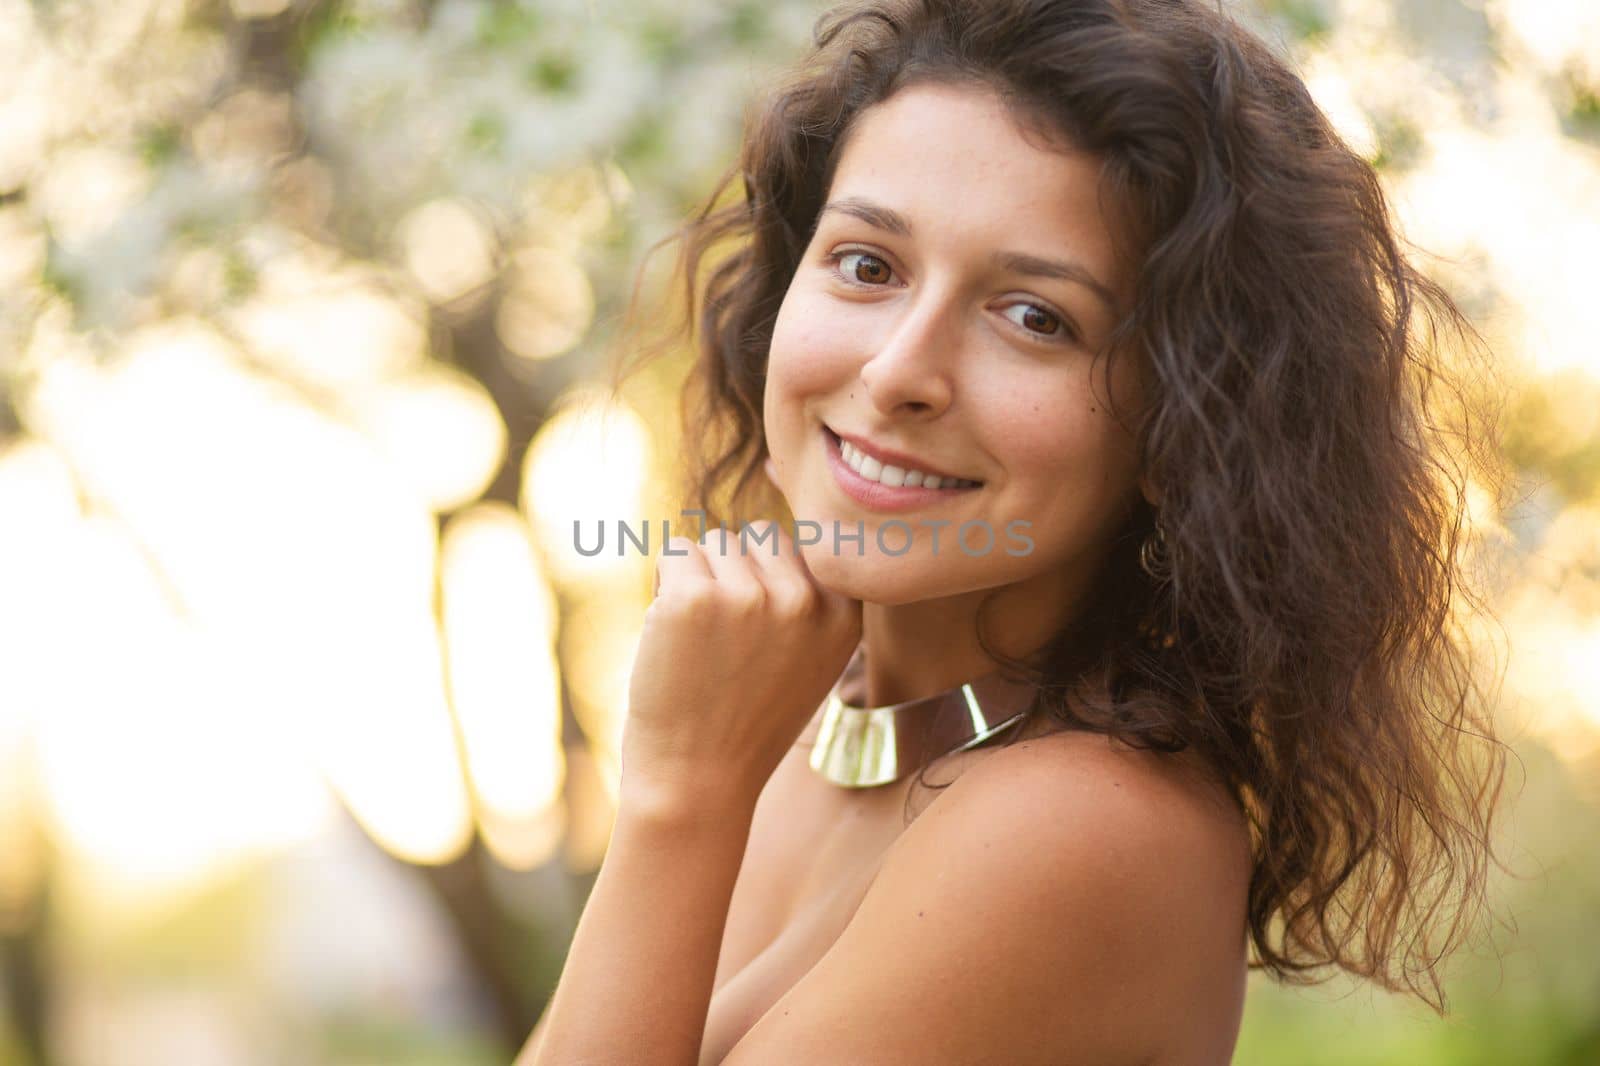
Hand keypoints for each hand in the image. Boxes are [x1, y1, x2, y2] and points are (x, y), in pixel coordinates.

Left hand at [620, 519, 862, 817]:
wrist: (698, 781)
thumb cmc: (746, 721)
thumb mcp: (810, 660)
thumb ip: (810, 600)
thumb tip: (777, 534)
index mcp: (845, 614)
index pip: (805, 546)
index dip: (770, 581)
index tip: (759, 637)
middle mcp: (805, 600)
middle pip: (758, 535)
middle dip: (735, 571)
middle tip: (723, 637)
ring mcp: (750, 596)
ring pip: (714, 542)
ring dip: (697, 578)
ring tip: (699, 642)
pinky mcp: (694, 597)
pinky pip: (674, 552)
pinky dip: (663, 585)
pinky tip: (671, 636)